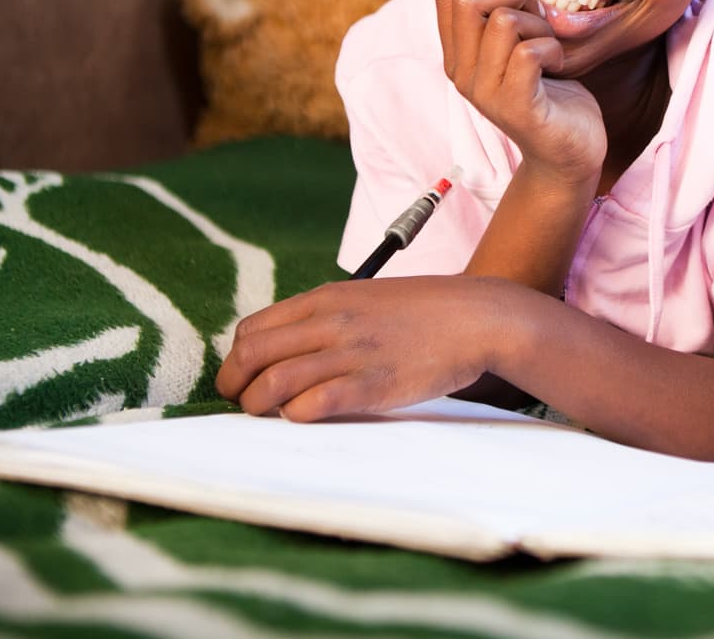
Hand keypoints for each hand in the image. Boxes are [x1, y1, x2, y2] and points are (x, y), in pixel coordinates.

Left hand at [215, 276, 514, 419]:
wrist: (478, 317)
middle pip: (251, 354)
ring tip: (268, 414)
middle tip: (243, 401)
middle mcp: (331, 323)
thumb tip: (290, 347)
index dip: (238, 358)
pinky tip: (305, 415)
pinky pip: (312, 404)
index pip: (253, 328)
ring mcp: (351, 353)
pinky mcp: (372, 385)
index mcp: (327, 299)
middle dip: (234, 384)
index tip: (245, 375)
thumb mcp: (367, 298)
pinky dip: (295, 415)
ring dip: (258, 405)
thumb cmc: (426, 312)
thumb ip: (328, 317)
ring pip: (272, 382)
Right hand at [436, 0, 606, 180]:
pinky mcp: (514, 107)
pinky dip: (552, 48)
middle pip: (466, 1)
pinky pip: (528, 52)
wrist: (569, 153)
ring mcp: (485, 92)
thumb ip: (503, 13)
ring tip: (548, 47)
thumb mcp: (518, 45)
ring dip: (538, 25)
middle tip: (537, 19)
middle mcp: (461, 73)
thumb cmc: (551, 91)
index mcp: (458, 55)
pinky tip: (557, 65)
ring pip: (503, 22)